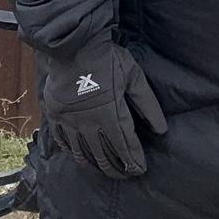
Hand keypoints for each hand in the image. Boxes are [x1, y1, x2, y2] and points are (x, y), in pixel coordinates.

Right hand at [42, 41, 166, 179]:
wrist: (73, 44)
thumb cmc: (106, 58)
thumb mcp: (133, 76)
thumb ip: (147, 104)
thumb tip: (161, 129)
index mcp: (111, 115)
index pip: (126, 147)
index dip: (134, 161)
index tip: (140, 169)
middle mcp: (90, 124)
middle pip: (104, 156)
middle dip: (117, 169)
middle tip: (124, 174)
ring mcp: (71, 121)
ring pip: (83, 153)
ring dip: (95, 165)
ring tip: (103, 171)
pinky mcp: (56, 115)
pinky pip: (63, 141)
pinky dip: (72, 152)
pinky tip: (78, 155)